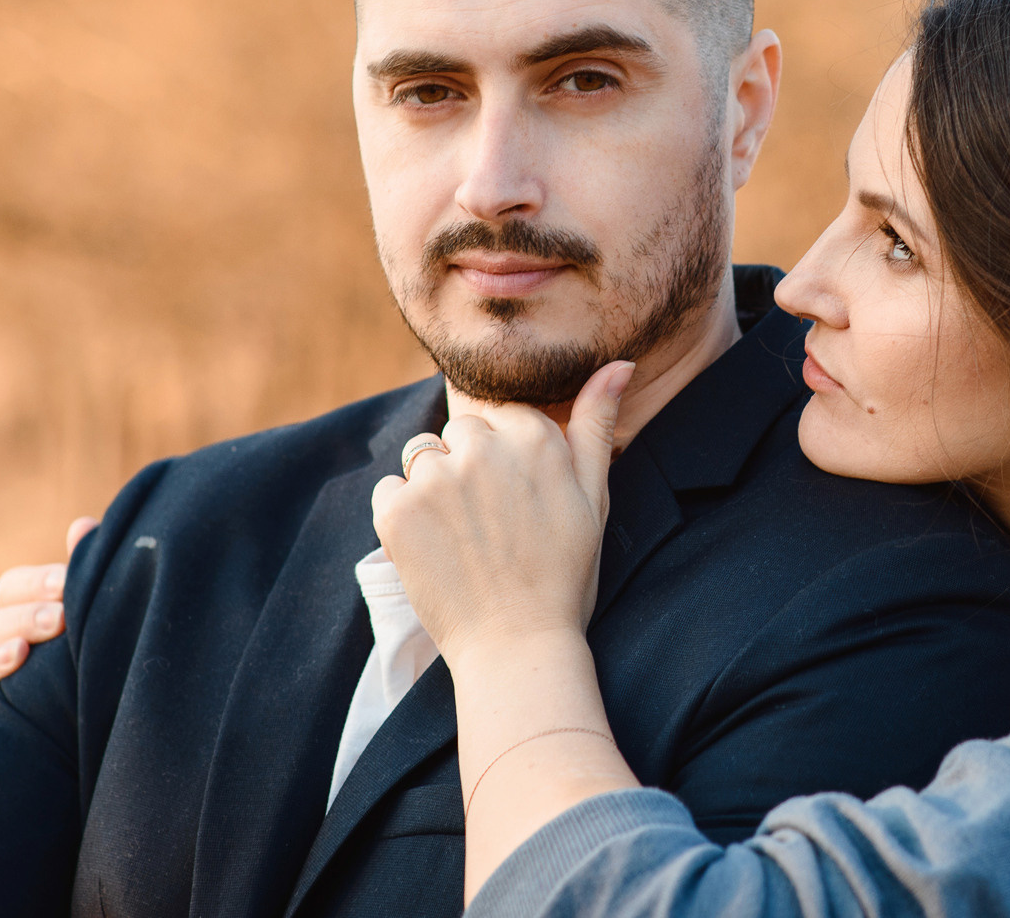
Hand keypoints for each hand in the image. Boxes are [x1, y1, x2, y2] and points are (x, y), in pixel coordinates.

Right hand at [0, 516, 99, 739]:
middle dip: (21, 619)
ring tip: (20, 655)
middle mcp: (0, 651)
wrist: (110, 723)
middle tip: (60, 619)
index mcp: (25, 614)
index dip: (34, 583)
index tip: (67, 585)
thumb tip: (82, 527)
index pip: (11, 588)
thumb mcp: (101, 615)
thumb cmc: (104, 653)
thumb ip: (89, 572)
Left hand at [372, 361, 632, 660]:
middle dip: (468, 465)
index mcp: (534, 437)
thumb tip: (619, 363)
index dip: (506, 457)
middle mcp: (483, 447)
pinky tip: (435, 550)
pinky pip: (390, 491)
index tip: (515, 500)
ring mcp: (436, 477)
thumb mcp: (593, 495)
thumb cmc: (563, 573)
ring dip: (434, 488)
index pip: (501, 416)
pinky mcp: (397, 510)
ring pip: (421, 456)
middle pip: (459, 431)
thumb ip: (597, 422)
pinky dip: (403, 517)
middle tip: (490, 523)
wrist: (517, 646)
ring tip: (463, 538)